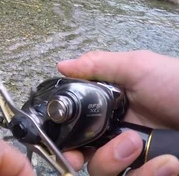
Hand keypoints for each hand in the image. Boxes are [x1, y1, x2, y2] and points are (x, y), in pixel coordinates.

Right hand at [57, 50, 178, 175]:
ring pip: (109, 174)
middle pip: (91, 161)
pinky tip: (167, 163)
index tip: (68, 150)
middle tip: (106, 153)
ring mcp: (140, 161)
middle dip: (99, 160)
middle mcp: (120, 140)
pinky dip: (149, 175)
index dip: (68, 144)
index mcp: (111, 114)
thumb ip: (98, 66)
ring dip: (119, 163)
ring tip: (139, 147)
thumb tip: (63, 65)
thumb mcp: (139, 68)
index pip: (79, 134)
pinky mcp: (155, 172)